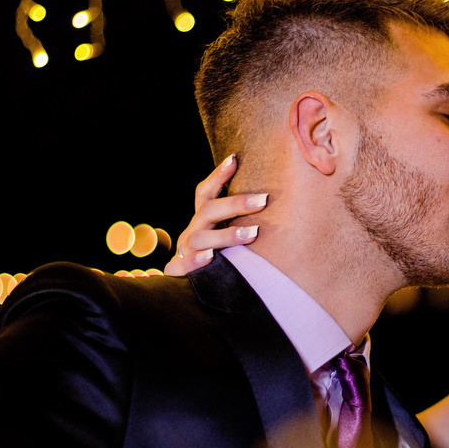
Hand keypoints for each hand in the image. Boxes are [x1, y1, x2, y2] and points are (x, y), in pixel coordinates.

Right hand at [162, 154, 267, 276]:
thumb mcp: (229, 235)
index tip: (234, 159)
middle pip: (208, 211)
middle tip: (263, 200)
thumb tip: (271, 199)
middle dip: (235, 204)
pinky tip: (211, 257)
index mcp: (202, 219)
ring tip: (252, 233)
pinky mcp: (177, 271)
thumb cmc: (223, 256)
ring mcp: (184, 250)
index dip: (217, 176)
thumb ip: (241, 220)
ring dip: (226, 235)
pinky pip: (181, 265)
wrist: (196, 288)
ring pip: (199, 238)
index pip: (205, 192)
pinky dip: (194, 261)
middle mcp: (192, 230)